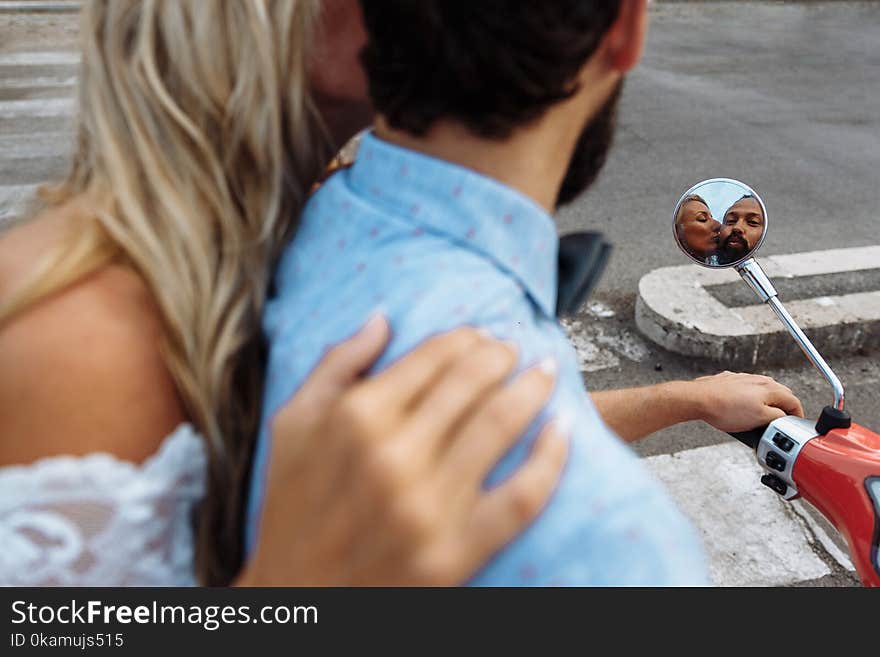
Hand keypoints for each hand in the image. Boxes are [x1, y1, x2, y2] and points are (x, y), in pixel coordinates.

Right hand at [238, 316, 567, 585]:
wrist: (297, 595)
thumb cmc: (291, 508)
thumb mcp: (291, 425)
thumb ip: (336, 366)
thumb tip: (382, 320)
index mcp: (356, 417)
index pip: (433, 356)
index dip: (465, 337)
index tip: (478, 335)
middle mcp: (394, 454)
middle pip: (473, 381)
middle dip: (501, 355)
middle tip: (512, 351)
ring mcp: (428, 505)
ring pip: (501, 424)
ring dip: (532, 389)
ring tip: (543, 374)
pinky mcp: (455, 551)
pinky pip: (521, 496)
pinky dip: (549, 458)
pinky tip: (560, 430)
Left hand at [691, 371, 804, 432]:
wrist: (698, 400)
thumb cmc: (724, 409)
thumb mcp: (759, 419)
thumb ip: (778, 418)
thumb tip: (785, 418)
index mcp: (770, 388)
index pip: (794, 400)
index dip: (797, 414)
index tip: (795, 423)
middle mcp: (758, 380)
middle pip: (780, 394)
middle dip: (784, 407)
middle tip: (781, 421)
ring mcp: (742, 379)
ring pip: (762, 391)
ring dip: (766, 402)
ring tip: (761, 416)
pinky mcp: (729, 381)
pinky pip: (745, 390)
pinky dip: (749, 399)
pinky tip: (741, 408)